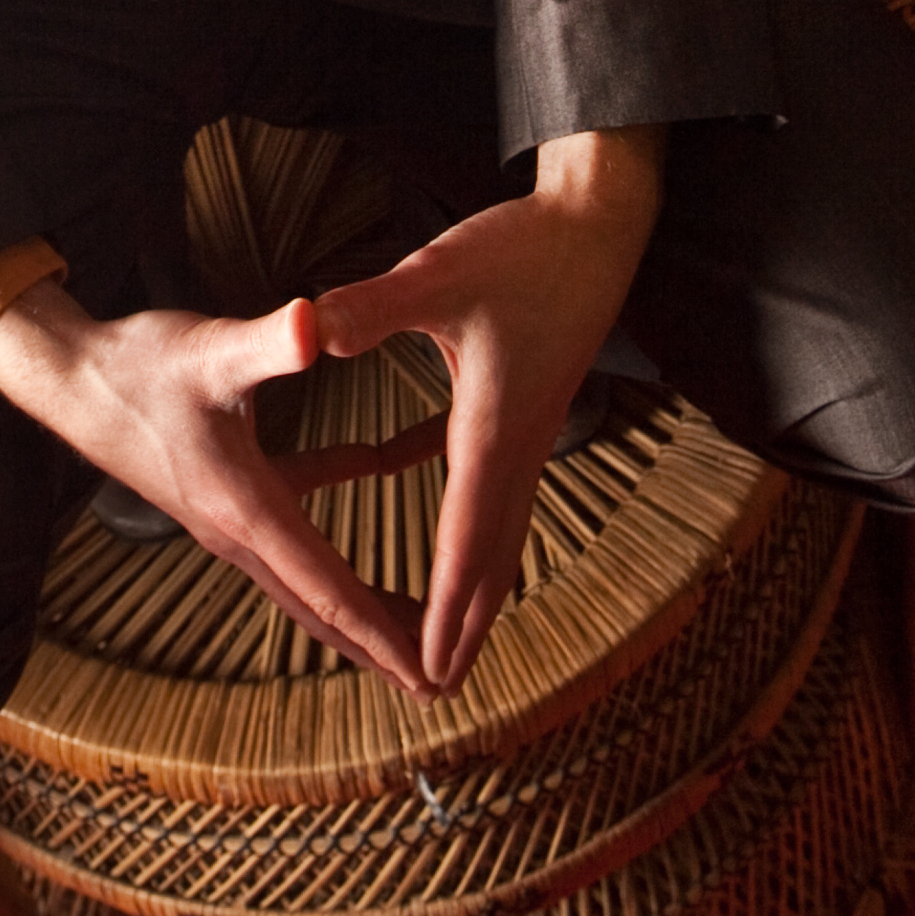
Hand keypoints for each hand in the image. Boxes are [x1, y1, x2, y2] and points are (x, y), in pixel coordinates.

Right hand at [0, 280, 447, 692]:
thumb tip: (315, 324)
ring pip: (307, 576)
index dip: (383, 634)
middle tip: (441, 683)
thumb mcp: (210, 349)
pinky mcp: (225, 488)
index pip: (327, 589)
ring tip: (414, 622)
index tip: (428, 675)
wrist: (68, 374)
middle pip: (321, 608)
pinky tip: (378, 465)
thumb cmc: (138, 363)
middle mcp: (237, 530)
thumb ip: (268, 341)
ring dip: (360, 603)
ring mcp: (229, 516)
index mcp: (245, 509)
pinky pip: (293, 516)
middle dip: (381, 647)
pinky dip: (333, 512)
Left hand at [312, 126, 665, 692]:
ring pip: (497, 526)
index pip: (463, 541)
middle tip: (435, 691)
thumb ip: (373, 307)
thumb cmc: (522, 246)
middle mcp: (518, 444)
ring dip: (470, 582)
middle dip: (464, 627)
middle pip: (491, 558)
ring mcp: (528, 428)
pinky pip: (490, 478)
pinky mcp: (524, 403)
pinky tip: (429, 493)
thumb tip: (314, 327)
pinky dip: (464, 511)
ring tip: (445, 630)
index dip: (443, 610)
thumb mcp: (437, 274)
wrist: (600, 224)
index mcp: (492, 429)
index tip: (427, 672)